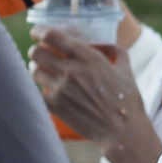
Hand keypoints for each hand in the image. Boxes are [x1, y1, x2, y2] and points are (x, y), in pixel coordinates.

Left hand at [33, 30, 152, 155]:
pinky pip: (37, 92)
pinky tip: (46, 91)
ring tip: (42, 72)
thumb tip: (111, 45)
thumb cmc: (127, 100)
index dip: (39, 31)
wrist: (122, 131)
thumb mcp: (126, 71)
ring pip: (33, 71)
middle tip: (40, 54)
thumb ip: (118, 53)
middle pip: (36, 52)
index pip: (51, 35)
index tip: (37, 32)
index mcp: (88, 57)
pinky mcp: (56, 106)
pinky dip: (40, 90)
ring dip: (36, 69)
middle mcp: (71, 70)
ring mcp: (61, 89)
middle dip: (36, 51)